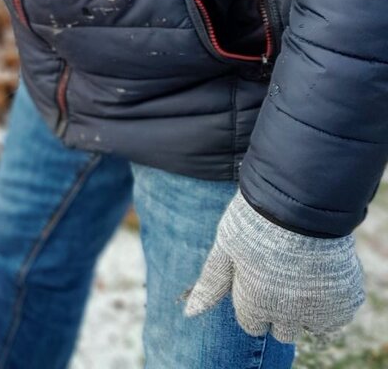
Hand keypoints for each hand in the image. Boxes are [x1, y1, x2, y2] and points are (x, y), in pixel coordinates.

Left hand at [185, 192, 364, 344]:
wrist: (301, 203)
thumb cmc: (254, 221)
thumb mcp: (225, 248)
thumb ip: (212, 284)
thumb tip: (190, 313)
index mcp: (254, 304)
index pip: (251, 324)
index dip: (251, 301)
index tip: (255, 279)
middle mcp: (287, 316)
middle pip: (281, 330)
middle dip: (278, 309)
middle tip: (279, 276)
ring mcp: (319, 311)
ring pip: (310, 327)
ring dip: (304, 310)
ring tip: (299, 275)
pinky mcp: (345, 301)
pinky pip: (336, 318)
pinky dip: (330, 304)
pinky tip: (319, 277)